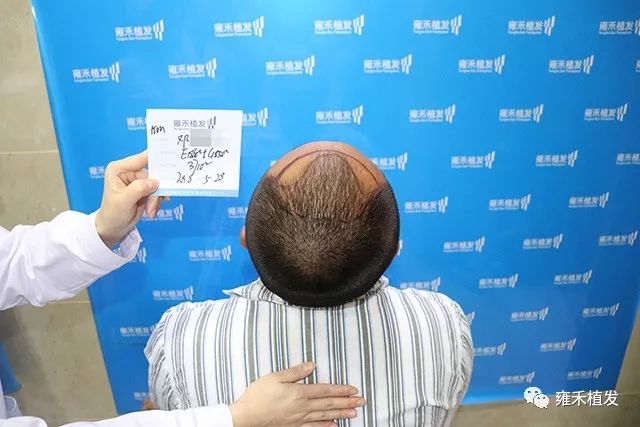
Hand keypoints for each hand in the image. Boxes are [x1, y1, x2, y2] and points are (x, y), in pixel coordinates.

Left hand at [95, 151, 162, 247]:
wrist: (113, 228)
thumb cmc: (112, 213)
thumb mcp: (124, 200)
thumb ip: (138, 189)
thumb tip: (155, 182)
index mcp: (119, 169)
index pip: (140, 159)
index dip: (155, 158)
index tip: (170, 159)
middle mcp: (129, 172)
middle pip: (152, 174)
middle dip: (155, 190)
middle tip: (154, 203)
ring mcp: (138, 181)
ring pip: (156, 185)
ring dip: (156, 199)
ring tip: (150, 211)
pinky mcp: (144, 190)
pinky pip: (157, 192)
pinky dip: (156, 202)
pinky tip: (151, 211)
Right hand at [229, 362, 364, 426]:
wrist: (245, 417)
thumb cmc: (257, 395)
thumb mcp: (275, 377)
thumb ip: (295, 371)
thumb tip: (312, 365)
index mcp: (299, 392)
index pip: (325, 390)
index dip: (340, 390)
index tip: (354, 389)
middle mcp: (302, 407)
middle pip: (329, 404)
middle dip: (347, 402)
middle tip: (362, 401)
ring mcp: (299, 419)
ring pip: (325, 416)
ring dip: (341, 414)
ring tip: (355, 413)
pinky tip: (335, 426)